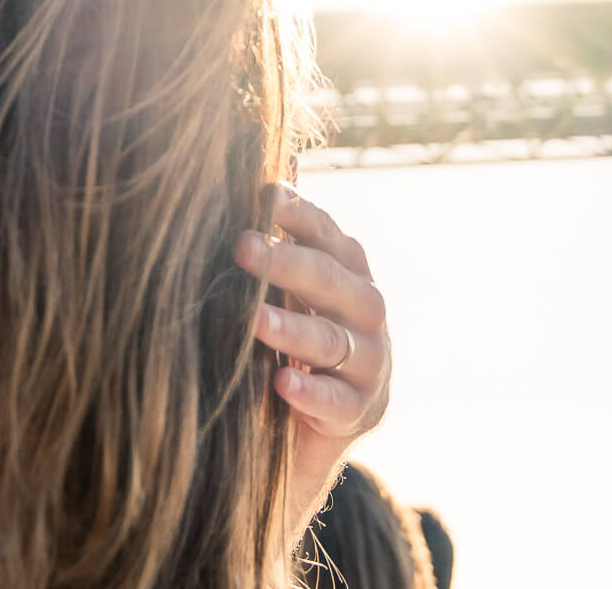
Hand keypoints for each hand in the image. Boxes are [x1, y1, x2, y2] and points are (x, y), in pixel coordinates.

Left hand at [235, 184, 389, 511]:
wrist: (309, 431)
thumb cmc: (288, 343)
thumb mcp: (282, 294)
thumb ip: (272, 249)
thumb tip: (244, 180)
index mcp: (349, 274)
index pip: (330, 237)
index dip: (300, 214)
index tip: (262, 193)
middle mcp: (367, 313)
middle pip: (334, 282)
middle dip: (288, 263)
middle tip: (241, 246)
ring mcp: (370, 364)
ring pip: (335, 341)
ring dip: (293, 328)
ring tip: (254, 320)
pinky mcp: (361, 412)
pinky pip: (338, 402)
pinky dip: (311, 392)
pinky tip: (282, 383)